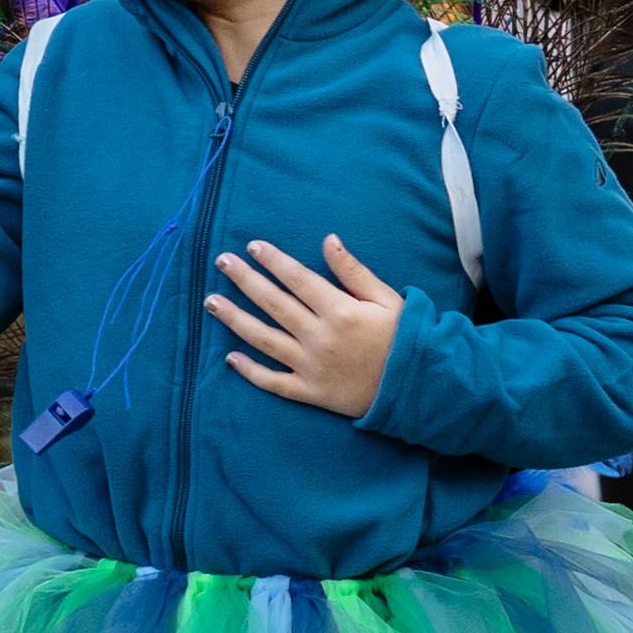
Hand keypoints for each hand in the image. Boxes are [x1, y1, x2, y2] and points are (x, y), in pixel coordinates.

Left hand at [209, 234, 406, 414]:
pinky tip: (230, 357)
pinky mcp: (311, 392)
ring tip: (210, 301)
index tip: (252, 246)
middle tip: (222, 262)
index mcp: (341, 311)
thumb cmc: (406, 338)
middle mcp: (320, 338)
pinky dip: (250, 371)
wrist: (421, 388)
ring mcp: (312, 367)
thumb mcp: (388, 299)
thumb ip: (354, 271)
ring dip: (234, 319)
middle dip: (245, 280)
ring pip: (264, 340)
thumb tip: (328, 240)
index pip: (298, 279)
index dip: (273, 261)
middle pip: (274, 304)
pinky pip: (274, 382)